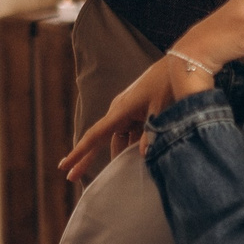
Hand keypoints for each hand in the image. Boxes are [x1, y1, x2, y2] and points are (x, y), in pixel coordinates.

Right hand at [59, 59, 174, 183]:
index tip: (64, 166)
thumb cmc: (167, 85)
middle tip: (72, 178)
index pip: (94, 136)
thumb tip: (142, 155)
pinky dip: (135, 145)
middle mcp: (119, 112)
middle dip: (89, 158)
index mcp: (120, 111)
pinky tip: (142, 157)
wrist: (179, 65)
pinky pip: (132, 133)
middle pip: (101, 140)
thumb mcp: (160, 112)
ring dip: (123, 154)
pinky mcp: (138, 112)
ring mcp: (128, 112)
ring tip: (126, 174)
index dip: (80, 153)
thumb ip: (150, 135)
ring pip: (120, 139)